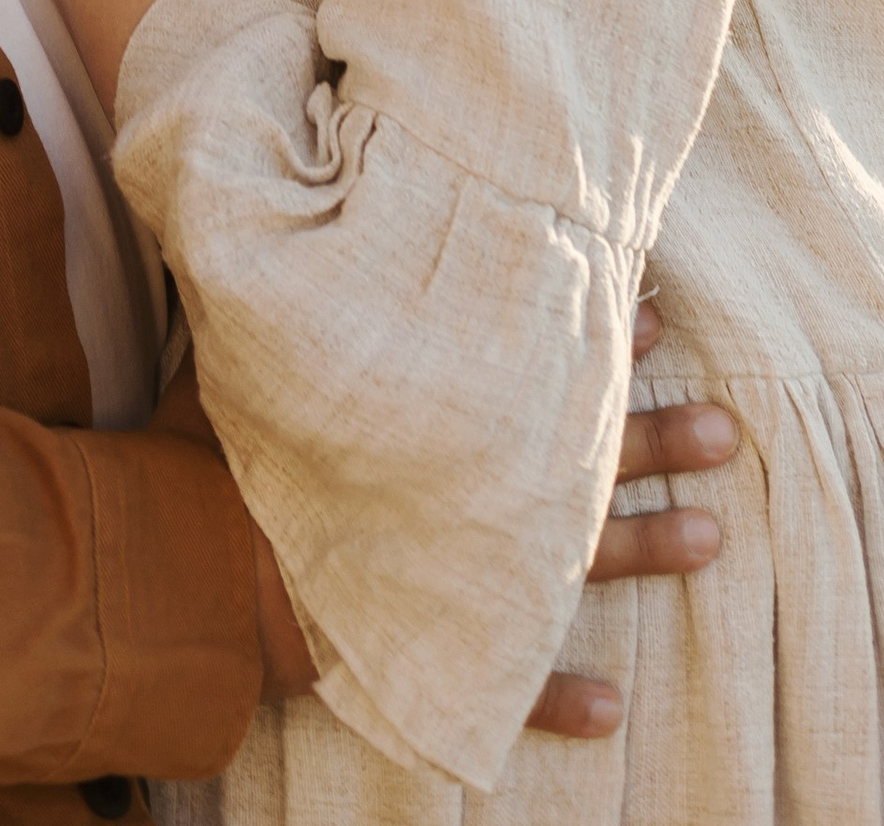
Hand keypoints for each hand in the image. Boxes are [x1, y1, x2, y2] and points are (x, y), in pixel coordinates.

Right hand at [163, 295, 738, 734]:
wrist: (160, 562)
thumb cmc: (199, 443)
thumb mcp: (248, 346)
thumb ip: (307, 281)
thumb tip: (326, 171)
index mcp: (418, 414)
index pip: (528, 366)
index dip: (596, 336)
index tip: (653, 304)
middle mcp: (444, 493)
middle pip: (569, 463)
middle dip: (650, 440)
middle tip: (724, 427)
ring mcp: (434, 580)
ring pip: (563, 566)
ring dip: (641, 550)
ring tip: (712, 534)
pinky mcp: (404, 653)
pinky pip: (496, 689)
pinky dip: (552, 702)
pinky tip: (608, 712)